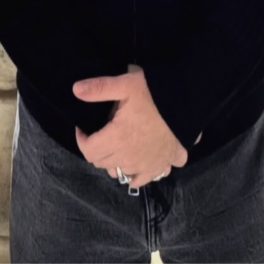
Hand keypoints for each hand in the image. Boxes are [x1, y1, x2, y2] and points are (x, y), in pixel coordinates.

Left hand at [73, 66, 186, 188]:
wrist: (188, 103)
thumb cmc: (155, 93)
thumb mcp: (126, 84)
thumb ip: (99, 88)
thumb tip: (75, 90)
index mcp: (117, 139)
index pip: (89, 151)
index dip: (82, 140)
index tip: (83, 128)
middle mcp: (129, 158)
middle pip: (102, 163)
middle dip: (97, 149)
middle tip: (101, 132)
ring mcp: (146, 165)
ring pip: (120, 173)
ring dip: (114, 162)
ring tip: (117, 145)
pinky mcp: (161, 165)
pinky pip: (143, 180)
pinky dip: (136, 175)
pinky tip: (136, 162)